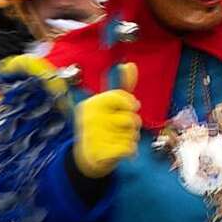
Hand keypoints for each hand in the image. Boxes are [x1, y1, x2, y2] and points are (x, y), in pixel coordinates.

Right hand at [73, 63, 141, 177]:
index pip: (118, 97)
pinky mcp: (100, 154)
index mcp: (90, 104)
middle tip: (122, 127)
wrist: (87, 158)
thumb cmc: (102, 126)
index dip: (131, 102)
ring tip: (119, 138)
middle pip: (130, 118)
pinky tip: (121, 151)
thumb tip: (129, 64)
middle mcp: (90, 119)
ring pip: (131, 134)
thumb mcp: (109, 104)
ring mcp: (94, 137)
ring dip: (131, 138)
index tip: (133, 107)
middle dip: (133, 124)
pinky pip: (129, 148)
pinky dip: (130, 151)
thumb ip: (122, 85)